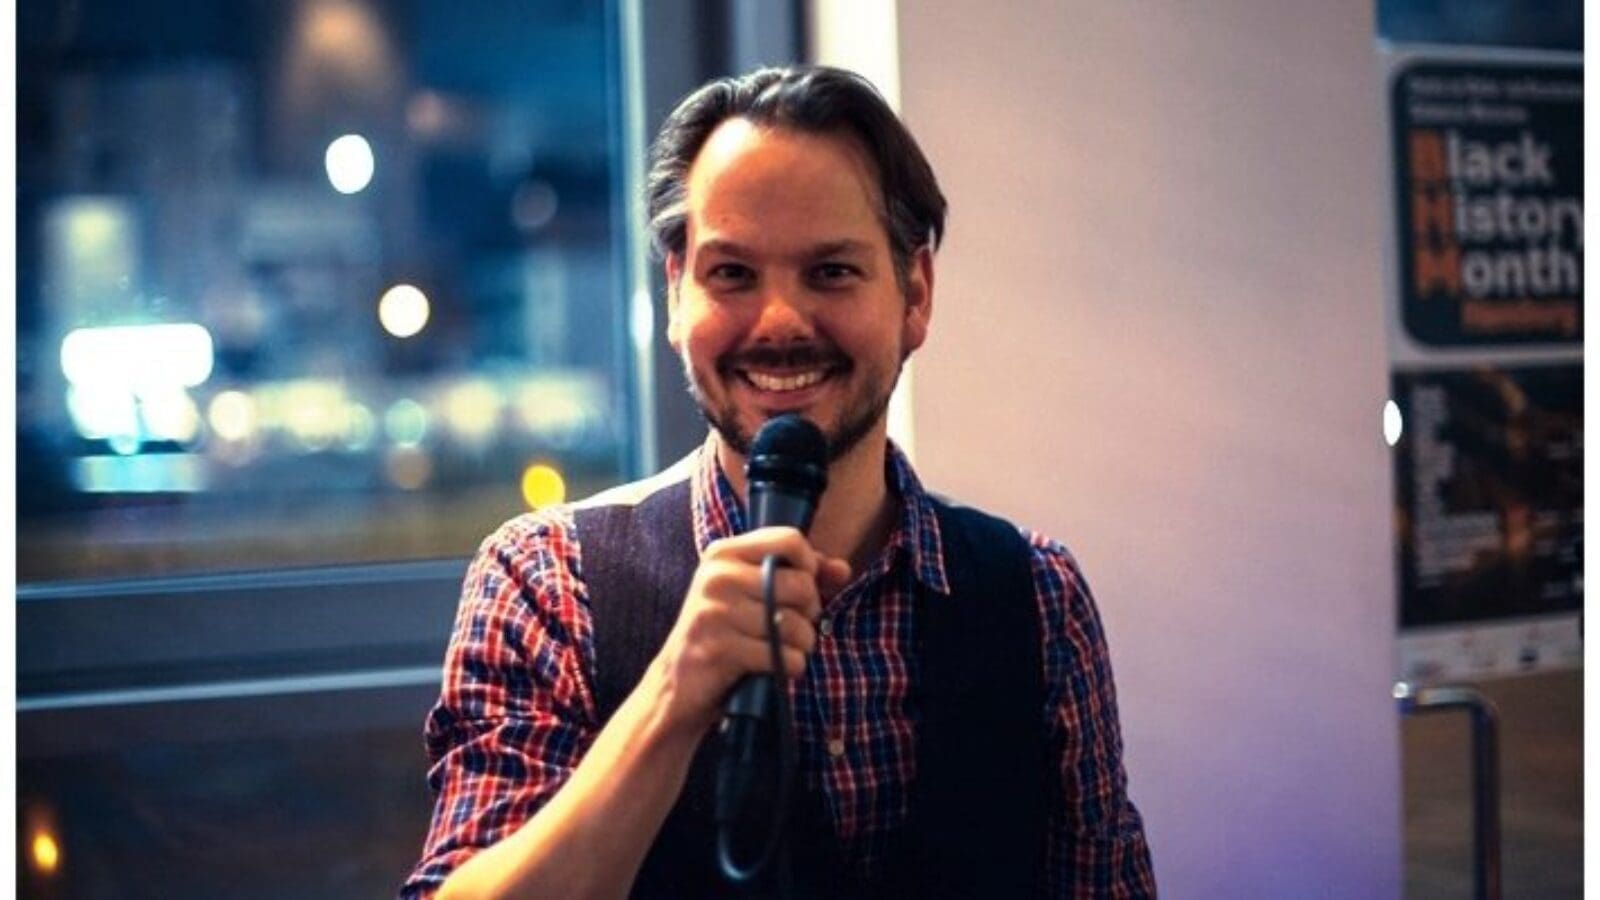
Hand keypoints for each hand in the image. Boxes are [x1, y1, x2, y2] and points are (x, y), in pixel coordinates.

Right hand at [648, 526, 851, 736]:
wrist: (676, 686)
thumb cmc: (722, 635)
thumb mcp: (752, 596)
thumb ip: (798, 576)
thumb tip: (843, 570)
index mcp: (723, 554)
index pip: (790, 540)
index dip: (810, 567)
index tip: (801, 591)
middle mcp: (717, 576)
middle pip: (801, 584)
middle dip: (810, 613)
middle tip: (794, 627)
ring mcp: (716, 612)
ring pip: (796, 625)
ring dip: (802, 645)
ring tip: (783, 649)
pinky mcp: (720, 649)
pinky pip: (784, 657)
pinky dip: (790, 667)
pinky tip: (774, 669)